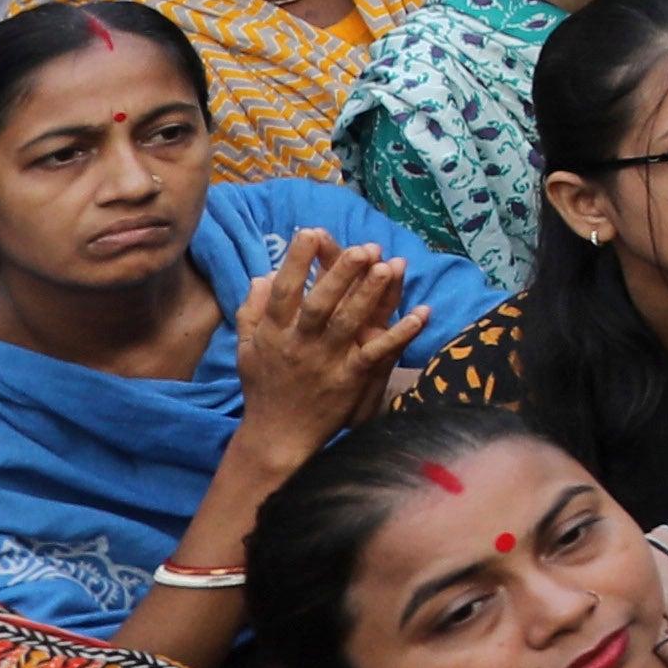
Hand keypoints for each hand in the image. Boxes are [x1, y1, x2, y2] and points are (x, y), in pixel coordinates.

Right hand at [229, 233, 421, 459]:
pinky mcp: (348, 380)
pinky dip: (399, 334)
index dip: (296, 261)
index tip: (310, 232)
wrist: (276, 436)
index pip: (284, 291)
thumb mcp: (246, 349)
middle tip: (362, 247)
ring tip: (390, 266)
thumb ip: (251, 311)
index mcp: (273, 333)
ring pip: (349, 323)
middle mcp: (298, 344)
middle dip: (340, 273)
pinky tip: (420, 314)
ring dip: (370, 295)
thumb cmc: (264, 387)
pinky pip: (376, 353)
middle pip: (320, 303)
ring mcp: (324, 362)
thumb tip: (262, 276)